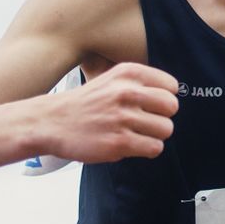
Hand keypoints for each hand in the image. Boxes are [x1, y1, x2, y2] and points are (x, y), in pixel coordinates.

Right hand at [43, 62, 179, 163]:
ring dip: (154, 135)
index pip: (171, 86)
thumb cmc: (86, 103)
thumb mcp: (112, 79)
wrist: (50, 122)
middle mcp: (127, 92)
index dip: (163, 98)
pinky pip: (155, 148)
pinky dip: (147, 149)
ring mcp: (122, 118)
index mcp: (128, 73)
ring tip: (135, 133)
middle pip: (172, 107)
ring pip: (166, 129)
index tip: (150, 105)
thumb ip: (141, 83)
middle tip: (144, 121)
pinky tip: (131, 144)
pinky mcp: (119, 142)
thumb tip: (173, 94)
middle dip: (162, 116)